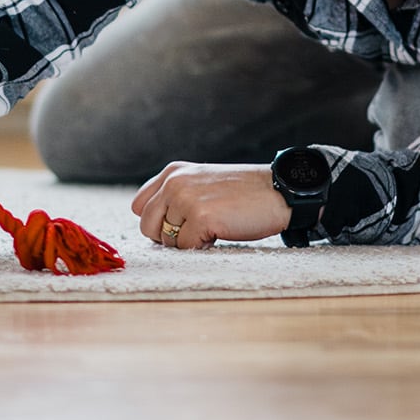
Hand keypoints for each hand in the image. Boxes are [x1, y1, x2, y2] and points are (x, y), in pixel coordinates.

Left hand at [130, 162, 293, 249]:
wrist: (278, 191)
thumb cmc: (243, 192)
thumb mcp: (202, 182)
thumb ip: (175, 195)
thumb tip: (153, 225)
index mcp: (172, 172)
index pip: (140, 206)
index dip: (158, 222)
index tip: (181, 223)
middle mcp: (174, 182)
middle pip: (148, 226)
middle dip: (169, 237)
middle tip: (198, 231)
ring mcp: (185, 198)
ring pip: (167, 241)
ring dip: (189, 242)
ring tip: (214, 227)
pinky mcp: (200, 217)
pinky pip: (186, 248)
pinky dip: (204, 247)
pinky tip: (222, 232)